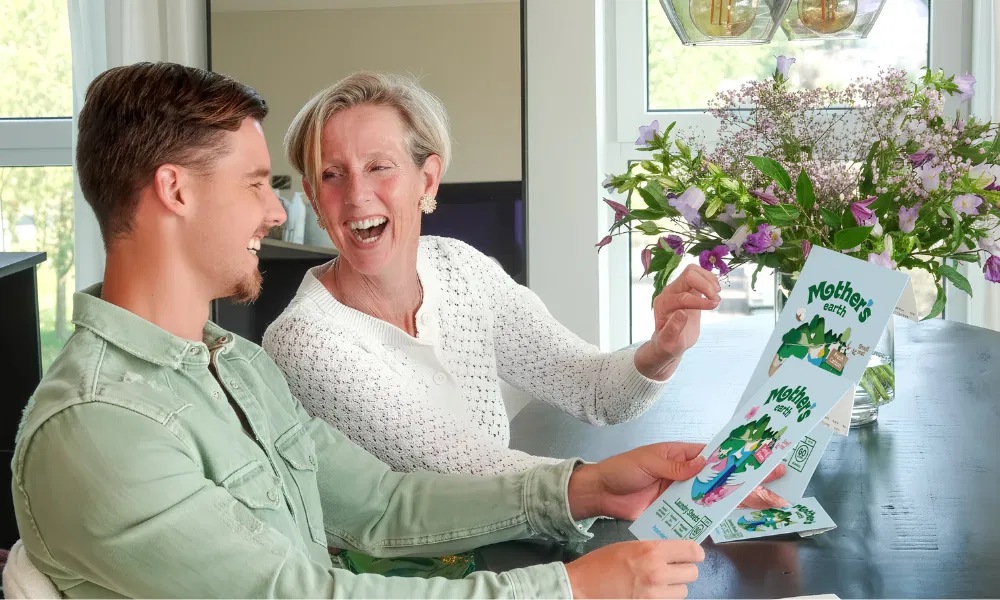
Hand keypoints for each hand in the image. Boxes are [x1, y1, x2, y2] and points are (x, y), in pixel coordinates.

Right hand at [565, 540, 702, 598]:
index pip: (692, 551)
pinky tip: (653, 592)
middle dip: (685, 570)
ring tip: (661, 582)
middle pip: (692, 573)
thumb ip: (652, 549)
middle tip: (675, 568)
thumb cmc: (601, 562)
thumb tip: (672, 551)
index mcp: (652, 551)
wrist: (582, 586)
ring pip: (683, 591)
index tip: (691, 554)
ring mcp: (654, 594)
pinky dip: (665, 597)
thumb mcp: (628, 546)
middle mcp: (658, 572)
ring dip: (675, 586)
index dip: (694, 552)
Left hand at [567, 444, 789, 520]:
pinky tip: (738, 521)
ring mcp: (685, 494)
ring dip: (741, 502)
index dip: (742, 458)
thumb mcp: (648, 461)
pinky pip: (701, 515)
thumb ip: (674, 465)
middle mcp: (689, 474)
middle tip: (779, 488)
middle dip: (752, 483)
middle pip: (725, 478)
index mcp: (684, 455)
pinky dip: (718, 518)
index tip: (764, 459)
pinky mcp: (677, 512)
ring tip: (769, 505)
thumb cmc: (622, 469)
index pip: (718, 455)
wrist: (602, 493)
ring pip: (718, 498)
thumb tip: (702, 464)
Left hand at [634, 265, 720, 380]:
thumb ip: (673, 330)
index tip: (714, 306)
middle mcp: (668, 293)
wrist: (670, 341)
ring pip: (692, 270)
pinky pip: (698, 274)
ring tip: (717, 296)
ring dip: (709, 280)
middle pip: (688, 275)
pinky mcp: (687, 288)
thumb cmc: (668, 345)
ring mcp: (677, 288)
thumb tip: (682, 313)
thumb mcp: (669, 344)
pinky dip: (709, 279)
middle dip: (705, 286)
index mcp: (662, 305)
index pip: (682, 297)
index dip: (700, 301)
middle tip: (717, 301)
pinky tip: (715, 292)